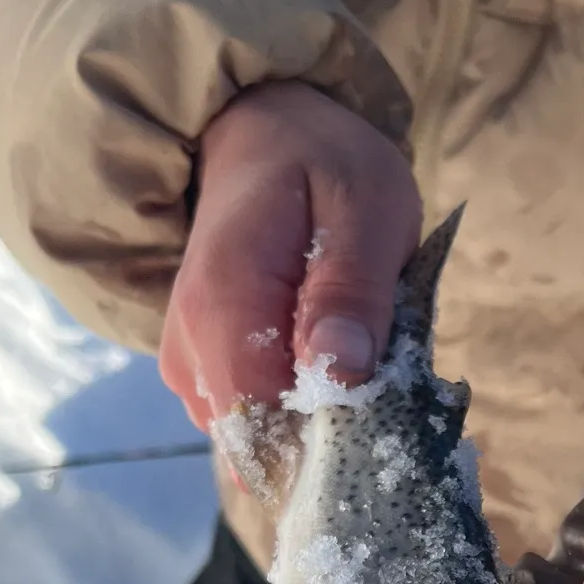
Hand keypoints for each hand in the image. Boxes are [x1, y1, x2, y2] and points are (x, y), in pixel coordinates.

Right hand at [160, 82, 421, 428]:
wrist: (262, 137)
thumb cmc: (322, 165)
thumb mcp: (365, 208)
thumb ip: (352, 290)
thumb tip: (341, 374)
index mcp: (221, 306)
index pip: (263, 425)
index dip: (330, 442)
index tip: (389, 415)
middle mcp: (190, 353)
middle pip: (265, 446)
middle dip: (337, 433)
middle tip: (393, 374)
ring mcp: (194, 371)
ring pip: (268, 442)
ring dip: (328, 420)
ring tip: (368, 355)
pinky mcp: (211, 378)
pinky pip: (264, 423)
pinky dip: (311, 410)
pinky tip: (341, 364)